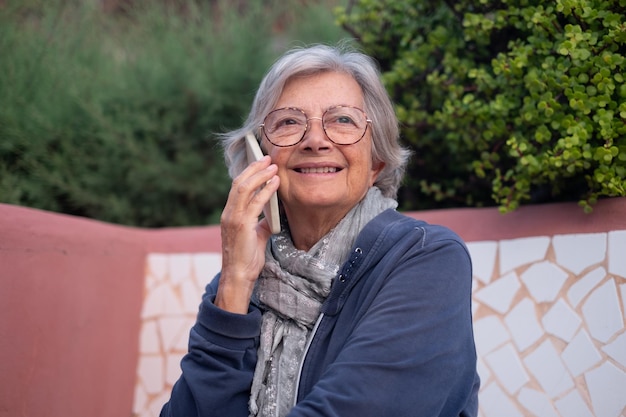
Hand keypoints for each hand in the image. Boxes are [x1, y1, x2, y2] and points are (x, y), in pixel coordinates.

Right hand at [215, 155, 279, 313]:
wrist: (239, 276)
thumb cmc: (247, 258)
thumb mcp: (256, 236)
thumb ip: (262, 222)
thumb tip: (273, 213)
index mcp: (230, 214)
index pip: (237, 187)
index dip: (248, 172)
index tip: (260, 163)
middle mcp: (229, 213)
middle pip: (239, 182)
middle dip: (254, 168)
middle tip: (267, 158)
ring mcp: (233, 218)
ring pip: (244, 188)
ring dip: (260, 174)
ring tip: (273, 166)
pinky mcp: (241, 225)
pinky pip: (255, 202)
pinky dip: (266, 189)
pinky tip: (276, 183)